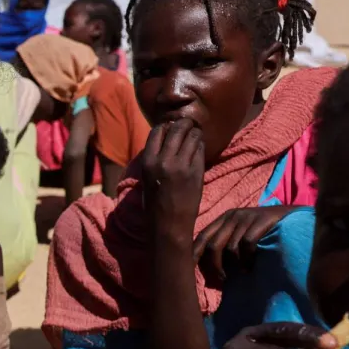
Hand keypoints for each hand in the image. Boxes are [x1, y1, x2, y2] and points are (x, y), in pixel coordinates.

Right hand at [141, 119, 203, 234]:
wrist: (168, 224)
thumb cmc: (155, 203)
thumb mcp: (147, 177)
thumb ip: (155, 157)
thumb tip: (166, 138)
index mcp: (147, 161)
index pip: (157, 130)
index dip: (166, 126)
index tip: (171, 128)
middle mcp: (163, 160)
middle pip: (177, 128)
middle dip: (184, 124)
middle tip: (188, 126)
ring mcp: (181, 165)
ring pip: (192, 136)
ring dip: (195, 133)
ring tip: (195, 136)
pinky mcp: (196, 171)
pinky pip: (200, 149)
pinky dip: (200, 146)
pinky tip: (198, 149)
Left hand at [193, 206, 296, 278]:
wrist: (294, 217)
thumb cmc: (265, 232)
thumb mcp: (241, 234)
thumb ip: (225, 244)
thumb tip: (205, 267)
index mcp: (223, 219)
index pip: (201, 237)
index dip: (193, 254)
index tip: (187, 270)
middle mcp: (232, 216)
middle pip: (212, 245)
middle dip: (214, 266)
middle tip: (222, 279)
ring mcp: (247, 217)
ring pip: (230, 247)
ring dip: (235, 265)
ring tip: (242, 273)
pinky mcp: (262, 220)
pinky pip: (247, 244)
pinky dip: (247, 259)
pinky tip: (251, 267)